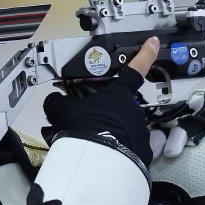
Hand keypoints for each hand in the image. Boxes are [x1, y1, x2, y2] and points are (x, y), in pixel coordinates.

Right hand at [43, 37, 158, 166]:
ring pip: (127, 128)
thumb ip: (58, 102)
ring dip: (114, 133)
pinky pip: (131, 148)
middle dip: (109, 113)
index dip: (145, 54)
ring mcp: (141, 131)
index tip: (153, 42)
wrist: (95, 161)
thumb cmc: (82, 129)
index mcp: (119, 93)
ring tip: (95, 144)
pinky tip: (106, 156)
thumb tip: (51, 99)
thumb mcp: (63, 111)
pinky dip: (120, 151)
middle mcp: (134, 109)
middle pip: (123, 107)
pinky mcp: (144, 152)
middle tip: (92, 124)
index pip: (136, 68)